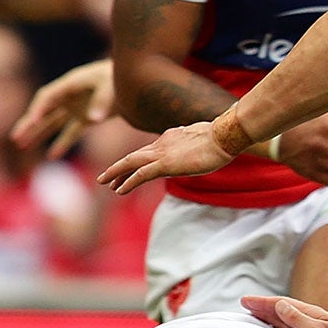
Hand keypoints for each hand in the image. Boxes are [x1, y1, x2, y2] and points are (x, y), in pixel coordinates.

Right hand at [11, 58, 113, 158]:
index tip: (32, 122)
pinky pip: (70, 131)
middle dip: (29, 124)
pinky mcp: (85, 117)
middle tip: (15, 138)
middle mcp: (69, 96)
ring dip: (38, 134)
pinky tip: (52, 156)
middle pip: (44, 111)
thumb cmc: (120, 77)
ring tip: (21, 146)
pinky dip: (63, 143)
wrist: (133, 78)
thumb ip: (102, 101)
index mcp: (70, 84)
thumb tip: (93, 119)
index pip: (48, 97)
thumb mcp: (112, 85)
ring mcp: (76, 107)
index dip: (38, 109)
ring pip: (53, 122)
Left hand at [98, 120, 233, 193]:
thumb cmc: (221, 139)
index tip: (129, 169)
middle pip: (135, 155)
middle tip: (105, 177)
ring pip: (131, 162)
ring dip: (116, 173)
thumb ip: (195, 146)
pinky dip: (127, 182)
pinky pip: (140, 174)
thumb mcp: (205, 141)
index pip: (148, 150)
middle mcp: (162, 143)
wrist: (224, 137)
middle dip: (118, 167)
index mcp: (170, 137)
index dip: (136, 161)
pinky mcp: (165, 164)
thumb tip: (199, 150)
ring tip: (104, 182)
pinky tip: (119, 191)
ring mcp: (162, 152)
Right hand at [242, 294, 327, 327]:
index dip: (262, 302)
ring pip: (281, 322)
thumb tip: (280, 305)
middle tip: (244, 305)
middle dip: (261, 307)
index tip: (246, 300)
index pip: (281, 304)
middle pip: (279, 311)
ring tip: (252, 315)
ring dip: (266, 317)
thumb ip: (298, 319)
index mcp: (308, 314)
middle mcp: (306, 320)